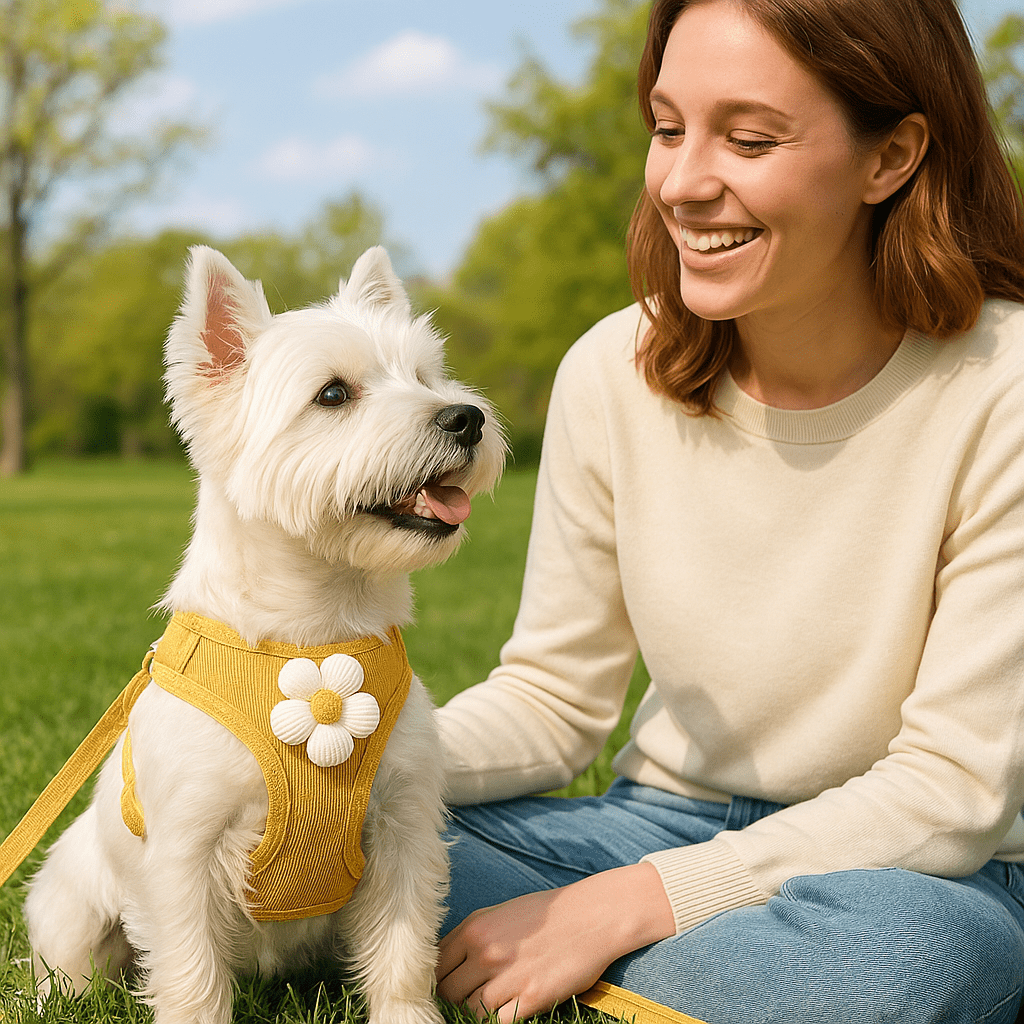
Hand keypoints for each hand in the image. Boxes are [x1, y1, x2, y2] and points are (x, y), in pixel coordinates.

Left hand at [435, 862, 674, 1021]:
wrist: (592, 916)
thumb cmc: (548, 914)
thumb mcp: (501, 913)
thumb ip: (473, 936)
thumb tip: (448, 961)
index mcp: (475, 928)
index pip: (436, 965)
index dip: (438, 979)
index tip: (447, 984)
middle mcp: (485, 952)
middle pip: (448, 992)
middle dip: (454, 998)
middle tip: (468, 998)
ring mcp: (507, 977)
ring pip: (470, 1011)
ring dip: (475, 1012)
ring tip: (490, 1003)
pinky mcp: (530, 999)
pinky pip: (497, 1023)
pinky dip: (496, 1021)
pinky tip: (507, 1010)